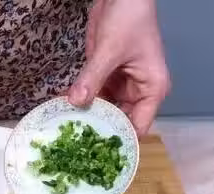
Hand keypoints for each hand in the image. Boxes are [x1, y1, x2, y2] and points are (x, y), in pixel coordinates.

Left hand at [68, 0, 170, 136]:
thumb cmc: (130, 18)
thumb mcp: (110, 50)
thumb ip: (93, 77)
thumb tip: (75, 102)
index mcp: (151, 90)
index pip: (138, 127)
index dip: (120, 141)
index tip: (97, 155)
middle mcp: (138, 92)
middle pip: (118, 122)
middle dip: (98, 131)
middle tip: (74, 148)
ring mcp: (120, 85)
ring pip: (103, 111)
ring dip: (85, 118)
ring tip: (64, 133)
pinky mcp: (104, 77)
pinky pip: (92, 96)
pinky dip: (79, 102)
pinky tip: (61, 110)